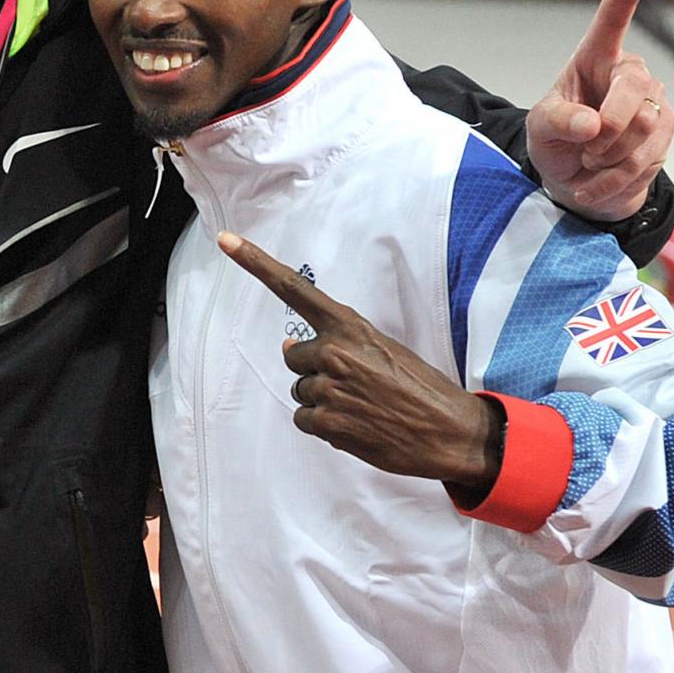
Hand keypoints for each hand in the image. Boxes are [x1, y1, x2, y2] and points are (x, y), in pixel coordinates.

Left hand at [218, 234, 498, 494]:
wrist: (448, 431)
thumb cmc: (419, 388)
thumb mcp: (384, 349)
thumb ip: (336, 342)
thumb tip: (288, 348)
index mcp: (349, 326)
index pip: (295, 289)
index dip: (256, 263)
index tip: (225, 240)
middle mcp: (333, 352)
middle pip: (295, 358)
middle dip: (315, 370)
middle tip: (356, 384)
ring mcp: (327, 388)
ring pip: (300, 391)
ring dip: (322, 400)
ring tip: (362, 406)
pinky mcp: (326, 422)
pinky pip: (304, 419)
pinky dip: (324, 425)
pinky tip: (355, 425)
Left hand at [527, 0, 673, 223]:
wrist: (577, 179)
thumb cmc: (556, 140)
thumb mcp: (541, 128)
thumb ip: (558, 121)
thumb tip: (590, 124)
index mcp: (594, 58)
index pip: (611, 22)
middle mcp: (628, 72)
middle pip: (633, 90)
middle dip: (606, 129)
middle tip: (584, 149)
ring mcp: (653, 100)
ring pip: (642, 128)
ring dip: (607, 157)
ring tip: (589, 162)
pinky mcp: (666, 129)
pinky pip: (646, 157)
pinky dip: (614, 178)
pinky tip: (597, 180)